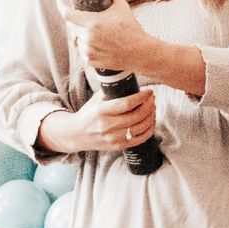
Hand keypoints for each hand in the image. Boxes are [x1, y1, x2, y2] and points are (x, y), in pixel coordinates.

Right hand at [42, 89, 159, 156]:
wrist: (76, 134)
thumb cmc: (88, 114)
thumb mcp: (96, 100)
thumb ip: (111, 92)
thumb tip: (130, 81)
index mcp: (101, 111)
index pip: (126, 104)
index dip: (141, 97)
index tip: (150, 91)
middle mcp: (107, 126)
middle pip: (136, 116)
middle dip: (149, 106)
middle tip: (153, 99)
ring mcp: (113, 138)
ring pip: (140, 127)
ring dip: (150, 117)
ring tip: (153, 109)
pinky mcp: (118, 146)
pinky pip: (139, 139)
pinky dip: (148, 130)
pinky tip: (151, 122)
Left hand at [68, 0, 161, 82]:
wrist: (140, 52)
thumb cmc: (132, 29)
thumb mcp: (123, 7)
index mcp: (92, 23)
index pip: (68, 14)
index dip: (61, 5)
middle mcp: (87, 37)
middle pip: (73, 27)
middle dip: (79, 23)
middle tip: (91, 21)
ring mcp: (88, 51)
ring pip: (77, 41)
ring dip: (83, 36)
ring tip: (97, 35)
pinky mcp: (91, 61)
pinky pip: (83, 52)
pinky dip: (87, 48)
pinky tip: (99, 46)